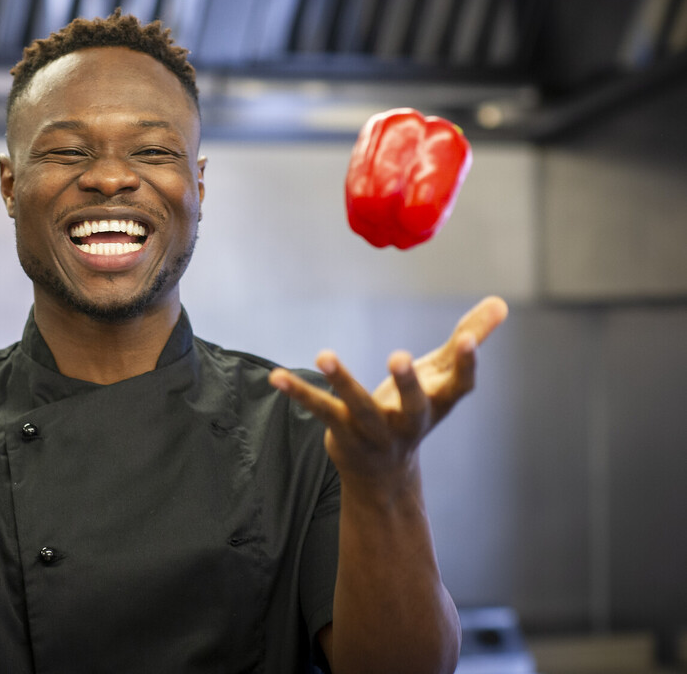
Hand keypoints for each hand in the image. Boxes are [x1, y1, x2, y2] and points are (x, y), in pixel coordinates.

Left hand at [269, 296, 507, 490]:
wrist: (384, 475)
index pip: (459, 387)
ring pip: (358, 408)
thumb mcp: (441, 376)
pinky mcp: (342, 433)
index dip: (466, 364)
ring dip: (341, 381)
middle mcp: (408, 422)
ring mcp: (374, 431)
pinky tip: (276, 377)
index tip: (469, 339)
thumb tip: (501, 303)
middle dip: (407, 382)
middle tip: (399, 357)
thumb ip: (470, 338)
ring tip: (324, 355)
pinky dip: (298, 392)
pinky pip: (320, 409)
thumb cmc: (415, 410)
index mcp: (437, 405)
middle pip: (413, 405)